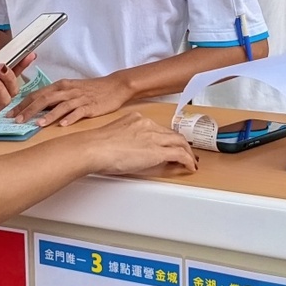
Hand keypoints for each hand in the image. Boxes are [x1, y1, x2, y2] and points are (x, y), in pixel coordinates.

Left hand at [12, 73, 132, 126]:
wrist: (115, 86)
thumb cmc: (92, 89)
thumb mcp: (71, 90)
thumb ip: (55, 98)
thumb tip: (38, 108)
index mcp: (60, 85)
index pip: (37, 94)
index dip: (22, 104)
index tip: (10, 114)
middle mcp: (67, 90)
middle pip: (44, 99)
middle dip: (28, 110)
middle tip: (16, 121)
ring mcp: (79, 98)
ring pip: (59, 106)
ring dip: (47, 115)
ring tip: (36, 124)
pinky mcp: (90, 106)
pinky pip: (78, 112)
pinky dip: (70, 118)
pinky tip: (63, 126)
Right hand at [79, 113, 197, 173]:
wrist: (94, 149)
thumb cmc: (96, 147)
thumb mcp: (113, 137)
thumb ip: (125, 139)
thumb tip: (128, 151)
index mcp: (136, 119)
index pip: (158, 128)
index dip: (167, 138)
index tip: (169, 144)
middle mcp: (147, 124)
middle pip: (171, 133)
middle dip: (181, 143)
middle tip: (186, 152)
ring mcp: (153, 136)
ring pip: (179, 142)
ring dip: (187, 152)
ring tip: (191, 161)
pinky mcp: (157, 150)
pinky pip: (180, 154)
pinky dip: (188, 161)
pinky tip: (189, 167)